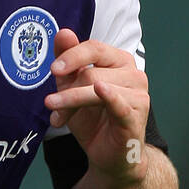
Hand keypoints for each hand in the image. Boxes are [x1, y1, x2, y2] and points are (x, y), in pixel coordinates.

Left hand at [44, 28, 149, 183]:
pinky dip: (109, 96)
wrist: (108, 156)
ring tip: (57, 117)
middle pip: (90, 72)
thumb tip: (63, 32)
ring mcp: (138, 94)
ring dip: (70, 103)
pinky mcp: (136, 115)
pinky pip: (118, 102)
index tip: (53, 69)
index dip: (72, 56)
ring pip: (95, 87)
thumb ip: (68, 62)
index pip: (94, 48)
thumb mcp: (72, 89)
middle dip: (66, 91)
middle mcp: (133, 74)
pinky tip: (100, 91)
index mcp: (119, 62)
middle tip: (50, 104)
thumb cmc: (93, 120)